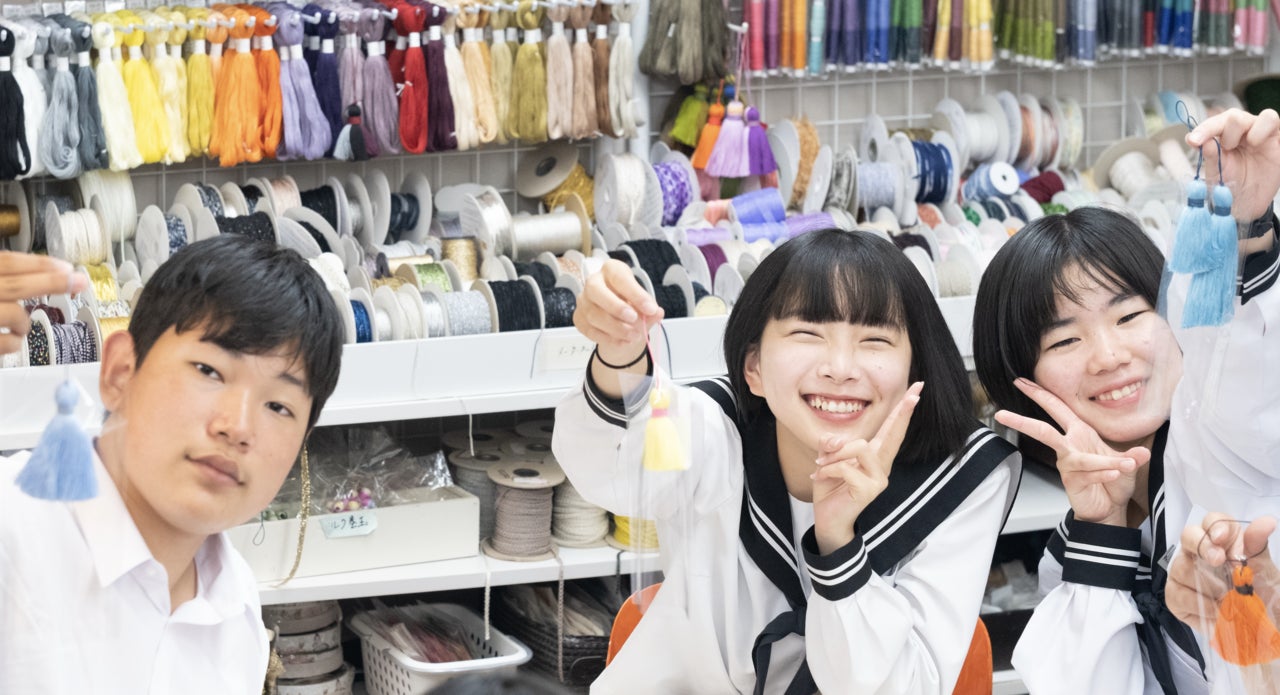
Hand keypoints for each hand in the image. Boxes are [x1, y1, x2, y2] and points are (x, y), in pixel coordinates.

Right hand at [0, 252, 86, 355]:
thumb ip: (6, 279)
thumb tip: (32, 275)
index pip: (8, 262)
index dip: (40, 263)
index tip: (66, 267)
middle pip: (17, 286)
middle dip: (53, 283)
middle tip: (80, 282)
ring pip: (16, 315)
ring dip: (25, 322)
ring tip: (18, 325)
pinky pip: (9, 343)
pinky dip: (15, 342)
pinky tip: (10, 340)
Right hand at [574, 259, 662, 362]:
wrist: (620, 325)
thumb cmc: (631, 307)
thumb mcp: (644, 307)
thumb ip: (650, 310)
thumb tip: (657, 313)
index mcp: (612, 271)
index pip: (620, 277)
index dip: (635, 293)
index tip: (650, 308)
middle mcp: (594, 282)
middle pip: (596, 290)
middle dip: (616, 307)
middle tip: (634, 319)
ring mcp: (583, 300)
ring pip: (593, 314)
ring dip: (615, 327)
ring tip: (633, 336)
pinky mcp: (579, 318)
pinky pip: (589, 330)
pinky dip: (607, 338)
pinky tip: (622, 342)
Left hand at [811, 382, 922, 554]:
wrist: (827, 518)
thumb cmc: (830, 488)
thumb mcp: (827, 460)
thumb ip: (832, 445)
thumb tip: (834, 438)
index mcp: (874, 456)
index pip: (891, 429)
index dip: (903, 410)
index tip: (917, 389)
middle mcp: (881, 466)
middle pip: (893, 434)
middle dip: (903, 412)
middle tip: (916, 392)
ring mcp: (878, 479)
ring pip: (859, 447)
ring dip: (834, 454)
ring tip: (821, 465)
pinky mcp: (868, 490)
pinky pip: (846, 468)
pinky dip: (828, 470)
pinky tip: (818, 477)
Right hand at [994, 378, 1145, 526]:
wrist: (1109, 509)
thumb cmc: (1111, 482)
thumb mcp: (1127, 463)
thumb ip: (1133, 456)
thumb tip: (1142, 453)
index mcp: (1079, 433)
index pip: (1056, 408)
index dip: (1039, 394)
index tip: (1021, 382)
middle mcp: (1070, 446)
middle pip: (1043, 430)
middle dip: (1022, 421)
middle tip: (1003, 414)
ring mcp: (1068, 465)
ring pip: (1079, 458)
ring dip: (1104, 461)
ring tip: (1124, 465)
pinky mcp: (1072, 482)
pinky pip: (1089, 474)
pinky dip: (1106, 474)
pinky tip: (1117, 475)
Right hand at [1167, 514, 1279, 633]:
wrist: (1262, 627)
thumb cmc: (1262, 595)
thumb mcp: (1264, 570)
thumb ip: (1258, 545)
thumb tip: (1267, 521)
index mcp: (1222, 541)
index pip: (1211, 521)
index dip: (1214, 526)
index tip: (1222, 538)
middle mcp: (1198, 553)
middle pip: (1188, 536)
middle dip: (1201, 546)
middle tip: (1218, 560)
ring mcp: (1183, 574)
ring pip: (1181, 567)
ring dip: (1205, 583)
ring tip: (1226, 598)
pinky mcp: (1175, 597)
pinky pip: (1177, 594)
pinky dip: (1197, 604)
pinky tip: (1214, 612)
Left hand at [1187, 108, 1279, 222]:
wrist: (1247, 204)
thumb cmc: (1229, 185)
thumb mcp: (1216, 173)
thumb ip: (1208, 156)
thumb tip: (1194, 138)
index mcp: (1221, 137)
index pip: (1213, 123)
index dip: (1204, 129)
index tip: (1193, 141)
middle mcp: (1241, 131)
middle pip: (1233, 115)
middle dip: (1226, 132)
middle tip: (1227, 149)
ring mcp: (1259, 133)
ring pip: (1255, 114)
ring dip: (1247, 129)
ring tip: (1248, 145)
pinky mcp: (1275, 138)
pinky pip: (1271, 120)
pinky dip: (1262, 129)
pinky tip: (1256, 144)